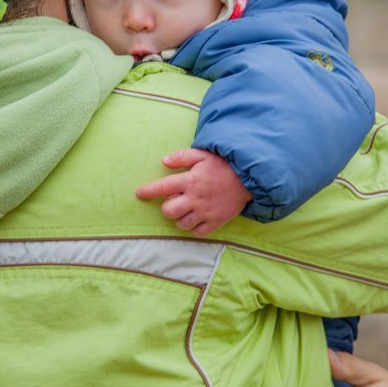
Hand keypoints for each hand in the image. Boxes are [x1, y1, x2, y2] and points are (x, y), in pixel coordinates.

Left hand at [135, 148, 251, 235]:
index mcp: (190, 180)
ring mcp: (206, 212)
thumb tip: (163, 161)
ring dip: (179, 218)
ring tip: (185, 210)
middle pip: (169, 211)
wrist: (248, 177)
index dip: (148, 191)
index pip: (162, 187)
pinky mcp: (216, 221)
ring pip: (181, 224)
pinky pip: (197, 232)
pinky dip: (193, 228)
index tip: (139, 194)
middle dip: (166, 208)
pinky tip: (196, 219)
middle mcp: (195, 198)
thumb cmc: (223, 165)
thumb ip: (181, 157)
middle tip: (174, 202)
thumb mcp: (202, 155)